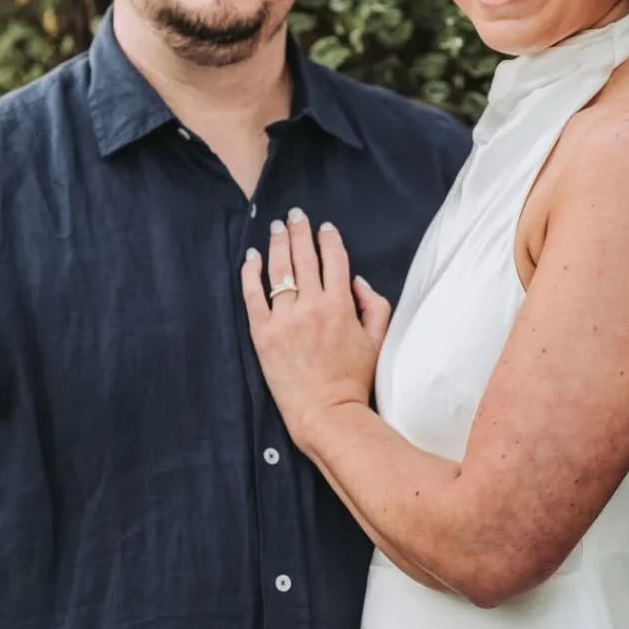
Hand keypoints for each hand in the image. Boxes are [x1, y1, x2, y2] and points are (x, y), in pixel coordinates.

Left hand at [242, 209, 389, 445]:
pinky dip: (251, 272)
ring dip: (278, 243)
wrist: (326, 414)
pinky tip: (252, 257)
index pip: (334, 260)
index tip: (326, 228)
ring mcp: (284, 319)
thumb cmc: (354, 380)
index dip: (330, 239)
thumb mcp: (377, 341)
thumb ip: (374, 306)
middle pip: (304, 257)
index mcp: (341, 305)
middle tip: (296, 215)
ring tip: (276, 227)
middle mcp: (312, 306)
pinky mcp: (262, 333)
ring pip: (279, 270)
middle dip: (300, 231)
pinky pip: (253, 295)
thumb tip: (358, 282)